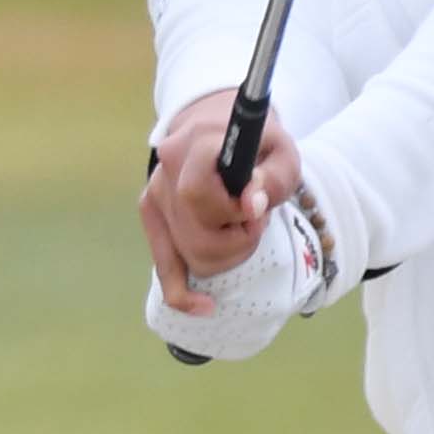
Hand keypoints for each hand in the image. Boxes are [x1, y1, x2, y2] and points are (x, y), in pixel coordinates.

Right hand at [143, 91, 301, 315]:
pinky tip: (203, 306)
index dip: (230, 212)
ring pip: (186, 254)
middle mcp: (165, 169)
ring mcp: (154, 194)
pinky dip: (181, 291)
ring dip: (225, 254)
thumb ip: (273, 177)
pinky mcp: (151, 214)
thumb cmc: (258, 144)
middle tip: (255, 220)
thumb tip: (251, 206)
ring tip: (239, 228)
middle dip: (235, 240)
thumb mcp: (282, 152)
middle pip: (194, 235)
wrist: (221, 127)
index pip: (197, 194)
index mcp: (194, 145)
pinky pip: (164, 264)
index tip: (256, 210)